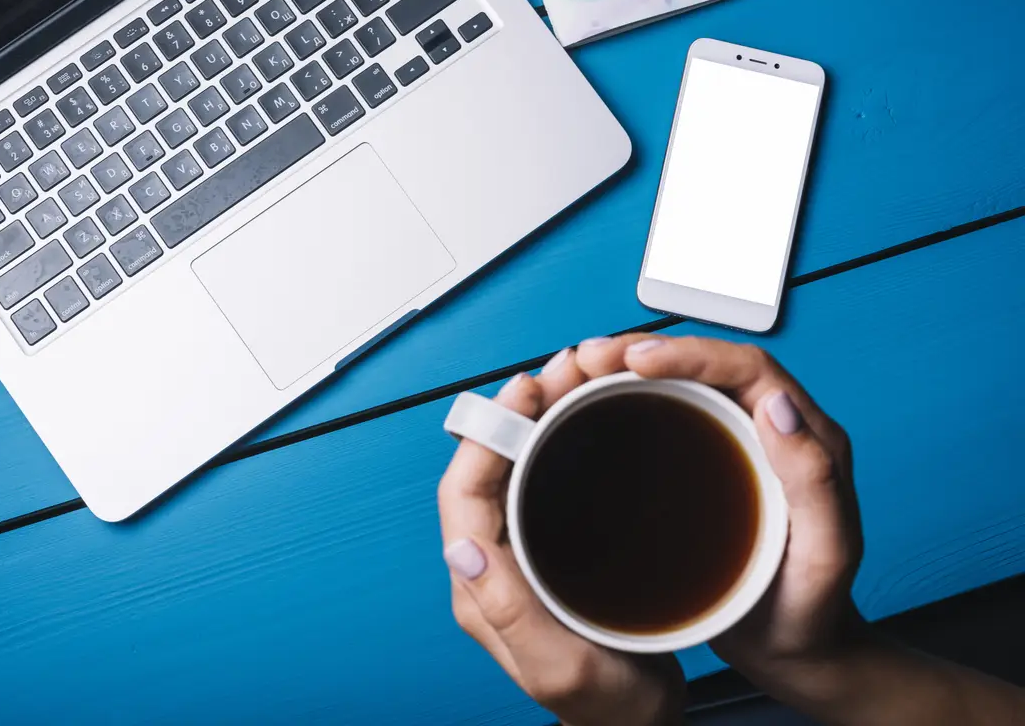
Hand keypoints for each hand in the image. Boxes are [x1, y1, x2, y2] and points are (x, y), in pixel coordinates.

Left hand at [438, 335, 685, 725]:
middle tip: (558, 372)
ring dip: (540, 418)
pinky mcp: (553, 548)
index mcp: (481, 587)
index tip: (522, 394)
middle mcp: (493, 563)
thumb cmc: (604, 708)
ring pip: (517, 467)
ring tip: (575, 380)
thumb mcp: (557, 667)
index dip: (486, 435)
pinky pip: (546, 480)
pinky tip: (591, 421)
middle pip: (487, 469)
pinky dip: (564, 440)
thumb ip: (505, 608)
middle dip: (515, 410)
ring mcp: (522, 553)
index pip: (462, 495)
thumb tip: (459, 546)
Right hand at [621, 336, 865, 680]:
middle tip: (593, 357)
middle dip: (648, 350)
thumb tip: (779, 405)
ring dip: (632, 370)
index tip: (636, 360)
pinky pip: (670, 418)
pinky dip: (629, 404)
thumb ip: (816, 478)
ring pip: (685, 386)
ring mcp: (738, 446)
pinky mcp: (709, 467)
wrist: (799, 652)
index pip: (747, 367)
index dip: (690, 352)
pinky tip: (593, 409)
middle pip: (709, 365)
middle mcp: (772, 430)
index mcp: (806, 437)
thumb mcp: (827, 551)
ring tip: (583, 371)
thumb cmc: (814, 610)